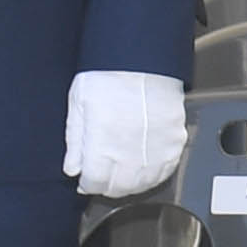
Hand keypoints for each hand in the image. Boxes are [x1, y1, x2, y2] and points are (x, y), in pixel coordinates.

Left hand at [65, 67, 186, 199]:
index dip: (87, 184)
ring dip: (130, 184)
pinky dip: (155, 174)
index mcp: (102, 145)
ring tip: (122, 174)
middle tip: (102, 177)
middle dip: (106, 186)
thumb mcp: (79, 104)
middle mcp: (129, 153)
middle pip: (119, 188)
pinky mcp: (174, 141)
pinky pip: (167, 170)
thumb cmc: (108, 74)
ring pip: (143, 184)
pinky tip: (145, 167)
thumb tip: (72, 168)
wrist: (143, 58)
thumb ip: (75, 140)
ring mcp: (155, 149)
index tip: (85, 179)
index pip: (94, 183)